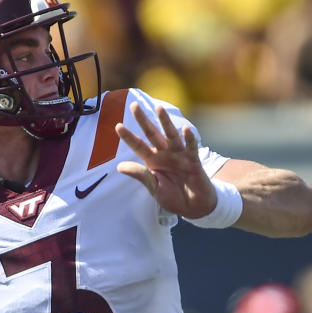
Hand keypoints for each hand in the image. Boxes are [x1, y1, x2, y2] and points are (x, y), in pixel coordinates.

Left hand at [115, 102, 216, 218]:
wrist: (194, 207)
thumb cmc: (173, 197)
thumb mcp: (154, 187)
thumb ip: (140, 175)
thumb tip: (119, 167)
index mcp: (153, 161)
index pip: (138, 146)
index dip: (129, 137)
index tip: (117, 126)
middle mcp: (165, 154)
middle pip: (152, 134)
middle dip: (143, 120)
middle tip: (134, 105)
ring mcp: (179, 156)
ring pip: (171, 135)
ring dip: (165, 122)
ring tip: (158, 108)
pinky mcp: (193, 161)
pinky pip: (191, 147)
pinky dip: (189, 138)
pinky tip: (185, 129)